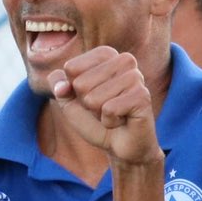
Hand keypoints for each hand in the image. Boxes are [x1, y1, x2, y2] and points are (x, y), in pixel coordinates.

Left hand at [47, 46, 162, 169]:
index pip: (71, 68)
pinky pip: (109, 110)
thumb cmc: (96, 119)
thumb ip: (59, 88)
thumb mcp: (70, 103)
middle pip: (81, 83)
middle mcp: (124, 60)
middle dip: (87, 103)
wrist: (121, 145)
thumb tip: (59, 84)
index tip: (90, 97)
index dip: (74, 90)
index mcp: (107, 54)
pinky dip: (109, 122)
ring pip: (94, 98)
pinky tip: (121, 121)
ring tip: (113, 114)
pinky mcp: (142, 96)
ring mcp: (136, 77)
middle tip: (103, 108)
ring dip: (98, 113)